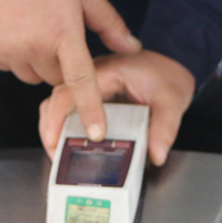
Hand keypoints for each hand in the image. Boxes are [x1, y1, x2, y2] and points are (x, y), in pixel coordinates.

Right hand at [0, 0, 141, 141]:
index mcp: (62, 31)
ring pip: (31, 76)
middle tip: (53, 34)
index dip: (90, 108)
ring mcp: (7, 49)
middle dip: (59, 65)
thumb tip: (133, 49)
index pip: (80, 79)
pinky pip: (8, 67)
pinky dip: (13, 56)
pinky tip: (13, 29)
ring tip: (31, 29)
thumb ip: (110, 24)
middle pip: (55, 79)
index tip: (95, 133)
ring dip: (36, 62)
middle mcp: (34, 45)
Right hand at [39, 50, 195, 165]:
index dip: (61, 114)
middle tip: (54, 153)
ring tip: (57, 153)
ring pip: (57, 105)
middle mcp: (91, 77)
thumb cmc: (166, 78)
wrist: (169, 67)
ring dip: (53, 129)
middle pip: (56, 98)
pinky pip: (67, 111)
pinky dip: (62, 129)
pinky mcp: (89, 99)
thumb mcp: (171, 102)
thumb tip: (156, 155)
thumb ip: (164, 129)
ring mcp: (88, 88)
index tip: (60, 138)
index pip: (73, 89)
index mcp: (107, 71)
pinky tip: (66, 146)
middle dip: (50, 127)